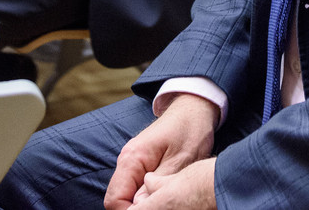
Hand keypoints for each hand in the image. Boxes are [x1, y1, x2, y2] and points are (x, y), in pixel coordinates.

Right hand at [105, 95, 217, 209]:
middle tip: (162, 209)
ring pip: (126, 196)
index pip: (114, 199)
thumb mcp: (179, 161)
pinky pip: (135, 189)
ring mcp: (132, 163)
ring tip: (165, 204)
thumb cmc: (189, 130)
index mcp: (131, 159)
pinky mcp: (141, 166)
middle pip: (117, 199)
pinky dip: (146, 198)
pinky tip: (163, 197)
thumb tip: (138, 207)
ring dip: (142, 205)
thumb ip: (157, 186)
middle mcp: (126, 161)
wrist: (194, 109)